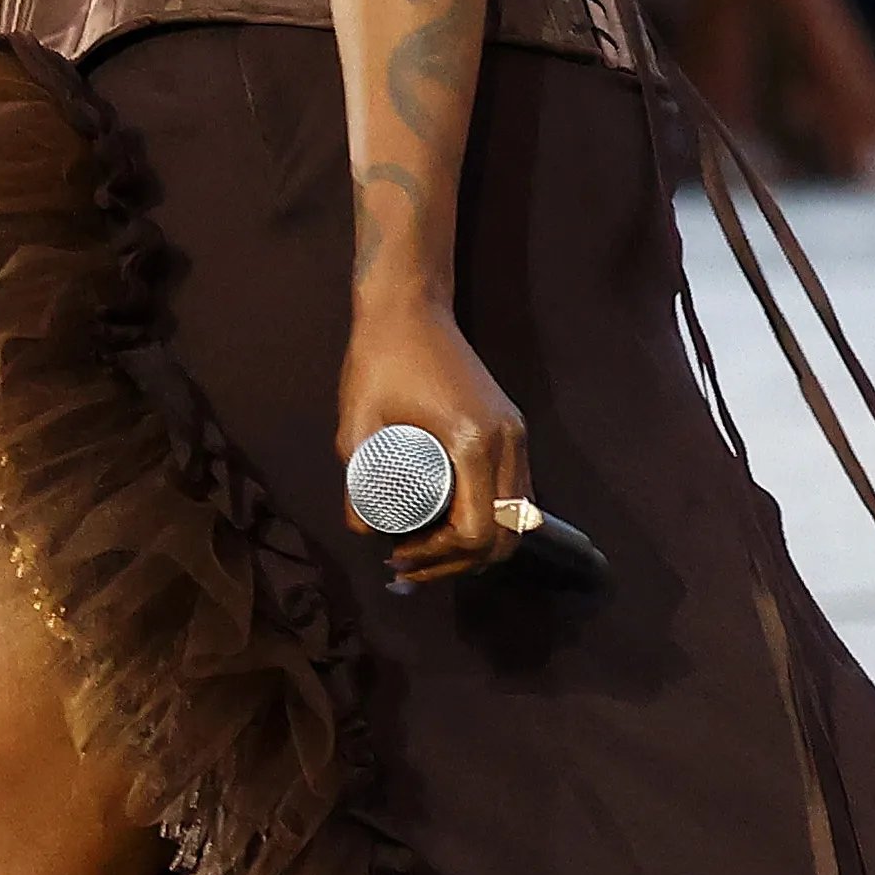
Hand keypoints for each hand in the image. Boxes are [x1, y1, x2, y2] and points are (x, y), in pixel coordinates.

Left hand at [335, 300, 532, 594]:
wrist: (408, 308)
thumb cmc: (380, 360)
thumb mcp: (357, 425)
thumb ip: (358, 482)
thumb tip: (364, 532)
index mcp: (475, 442)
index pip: (479, 529)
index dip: (443, 557)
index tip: (401, 556)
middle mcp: (506, 442)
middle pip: (506, 533)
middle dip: (461, 562)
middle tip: (411, 567)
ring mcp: (515, 435)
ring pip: (517, 517)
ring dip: (477, 544)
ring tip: (426, 553)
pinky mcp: (511, 429)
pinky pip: (513, 493)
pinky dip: (489, 519)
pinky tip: (450, 527)